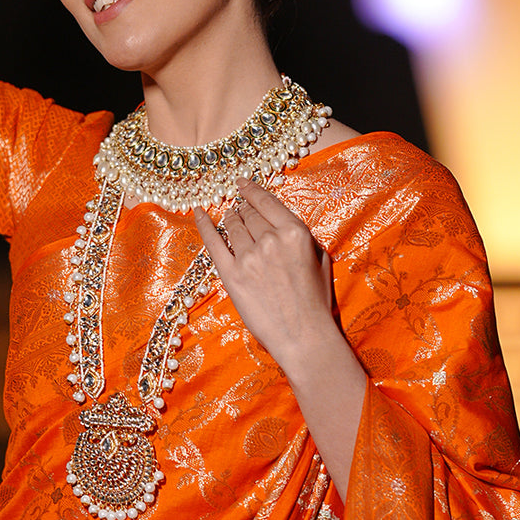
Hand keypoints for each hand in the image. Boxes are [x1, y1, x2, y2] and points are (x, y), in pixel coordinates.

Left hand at [193, 179, 337, 370]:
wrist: (303, 336)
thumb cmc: (316, 302)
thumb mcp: (321, 260)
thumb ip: (303, 238)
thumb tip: (285, 225)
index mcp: (295, 233)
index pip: (267, 203)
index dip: (252, 190)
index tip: (242, 183)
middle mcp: (270, 240)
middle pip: (249, 214)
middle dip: (243, 208)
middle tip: (238, 206)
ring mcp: (248, 258)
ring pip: (233, 226)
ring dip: (229, 217)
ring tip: (228, 214)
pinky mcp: (231, 276)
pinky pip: (213, 243)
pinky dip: (204, 225)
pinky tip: (199, 213)